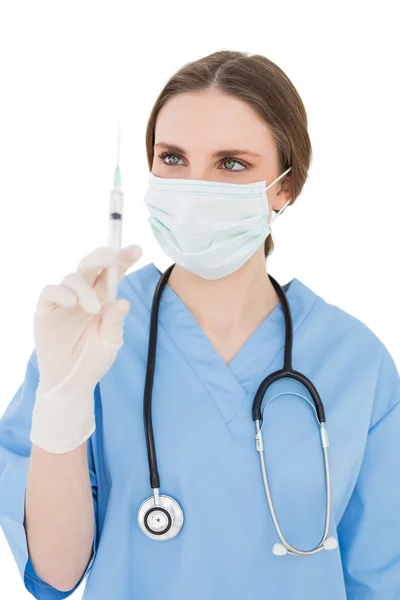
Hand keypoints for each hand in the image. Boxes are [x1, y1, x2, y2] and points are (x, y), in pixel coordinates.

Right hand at [30, 244, 141, 452]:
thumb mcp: (110, 343)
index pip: (113, 272)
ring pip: (72, 277)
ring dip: (85, 288)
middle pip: (91, 265)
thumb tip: (122, 302)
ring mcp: (64, 301)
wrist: (71, 384)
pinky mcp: (46, 310)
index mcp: (103, 298)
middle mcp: (84, 294)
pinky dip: (61, 292)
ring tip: (94, 309)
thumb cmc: (92, 361)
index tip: (137, 250)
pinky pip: (50, 292)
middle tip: (114, 259)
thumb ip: (115, 323)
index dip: (123, 258)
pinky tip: (72, 303)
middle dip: (103, 256)